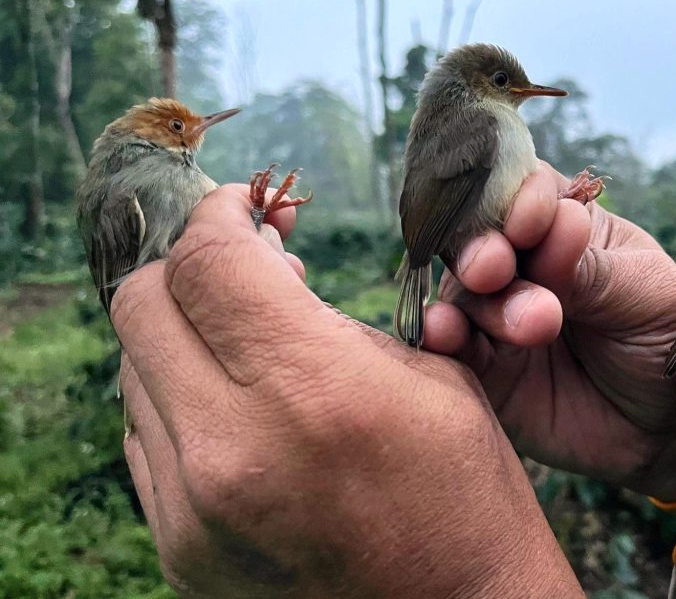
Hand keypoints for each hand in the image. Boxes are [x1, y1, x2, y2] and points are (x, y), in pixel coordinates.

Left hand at [114, 185, 582, 598]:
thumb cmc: (462, 485)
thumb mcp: (424, 372)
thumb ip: (323, 314)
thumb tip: (255, 270)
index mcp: (311, 390)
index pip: (210, 262)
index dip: (221, 215)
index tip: (245, 208)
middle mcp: (231, 449)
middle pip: (143, 307)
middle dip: (189, 267)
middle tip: (243, 269)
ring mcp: (193, 508)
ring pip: (133, 372)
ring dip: (180, 337)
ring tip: (247, 346)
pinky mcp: (180, 547)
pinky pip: (143, 438)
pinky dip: (178, 402)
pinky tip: (236, 407)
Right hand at [422, 162, 675, 499]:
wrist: (662, 423)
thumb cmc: (662, 340)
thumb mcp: (646, 295)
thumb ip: (594, 268)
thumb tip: (558, 223)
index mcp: (565, 224)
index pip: (526, 189)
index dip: (519, 199)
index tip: (532, 224)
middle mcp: (519, 261)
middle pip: (479, 236)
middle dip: (484, 248)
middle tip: (496, 267)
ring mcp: (494, 312)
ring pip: (464, 291)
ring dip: (487, 301)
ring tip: (534, 324)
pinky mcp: (480, 366)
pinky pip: (449, 346)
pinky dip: (441, 336)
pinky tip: (444, 333)